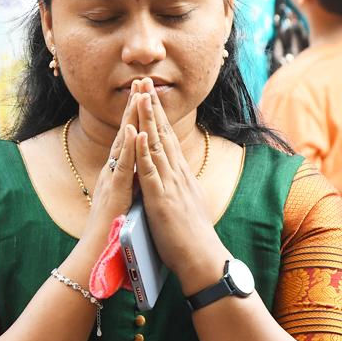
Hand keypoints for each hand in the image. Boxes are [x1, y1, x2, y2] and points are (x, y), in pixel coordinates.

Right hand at [79, 84, 138, 250]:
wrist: (96, 257)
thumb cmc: (109, 236)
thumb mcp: (123, 205)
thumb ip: (129, 189)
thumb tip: (138, 180)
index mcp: (117, 177)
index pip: (129, 142)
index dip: (137, 118)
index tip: (147, 96)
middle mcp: (111, 174)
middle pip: (124, 135)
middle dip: (134, 108)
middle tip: (143, 82)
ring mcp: (111, 182)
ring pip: (122, 145)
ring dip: (130, 119)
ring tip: (139, 94)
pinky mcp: (115, 194)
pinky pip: (122, 168)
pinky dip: (127, 149)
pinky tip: (132, 130)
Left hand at [130, 78, 227, 294]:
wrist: (202, 259)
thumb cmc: (193, 240)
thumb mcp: (187, 206)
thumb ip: (180, 190)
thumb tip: (180, 182)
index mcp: (182, 177)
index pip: (168, 139)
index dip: (158, 116)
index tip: (151, 95)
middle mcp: (178, 176)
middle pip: (163, 134)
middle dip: (153, 107)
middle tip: (145, 81)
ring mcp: (170, 186)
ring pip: (156, 147)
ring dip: (148, 120)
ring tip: (141, 95)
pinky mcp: (161, 201)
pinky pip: (150, 172)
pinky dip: (144, 152)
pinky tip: (139, 134)